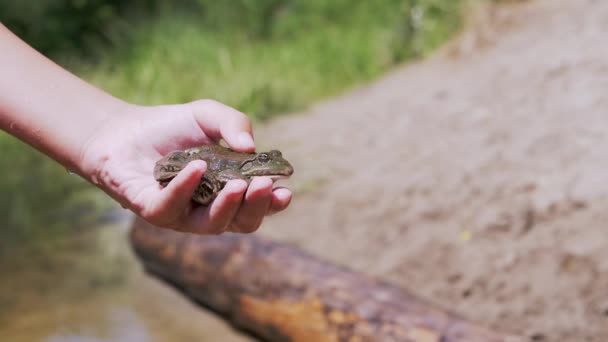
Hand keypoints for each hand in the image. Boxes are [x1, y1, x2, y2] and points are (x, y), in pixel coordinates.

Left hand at [81, 99, 291, 233]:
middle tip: (262, 184)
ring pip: (212, 225)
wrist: (124, 130)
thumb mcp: (209, 116)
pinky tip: (197, 168)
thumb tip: (250, 146)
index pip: (257, 206)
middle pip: (241, 223)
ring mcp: (182, 214)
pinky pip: (172, 208)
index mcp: (228, 192)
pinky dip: (186, 189)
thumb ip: (234, 124)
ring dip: (228, 206)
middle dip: (256, 207)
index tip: (285, 191)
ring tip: (237, 184)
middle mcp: (209, 209)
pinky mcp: (153, 211)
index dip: (273, 203)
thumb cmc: (171, 128)